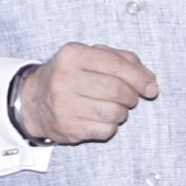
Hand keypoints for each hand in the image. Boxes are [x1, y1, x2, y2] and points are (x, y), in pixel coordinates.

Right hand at [17, 44, 159, 144]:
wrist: (34, 101)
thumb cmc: (71, 76)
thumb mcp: (91, 57)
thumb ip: (124, 61)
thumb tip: (150, 81)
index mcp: (73, 54)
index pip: (116, 65)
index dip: (139, 78)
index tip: (151, 87)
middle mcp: (65, 78)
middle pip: (117, 90)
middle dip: (131, 96)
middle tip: (130, 98)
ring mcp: (63, 104)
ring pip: (114, 112)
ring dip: (121, 113)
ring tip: (113, 108)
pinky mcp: (67, 127)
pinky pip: (106, 130)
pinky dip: (110, 126)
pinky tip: (100, 119)